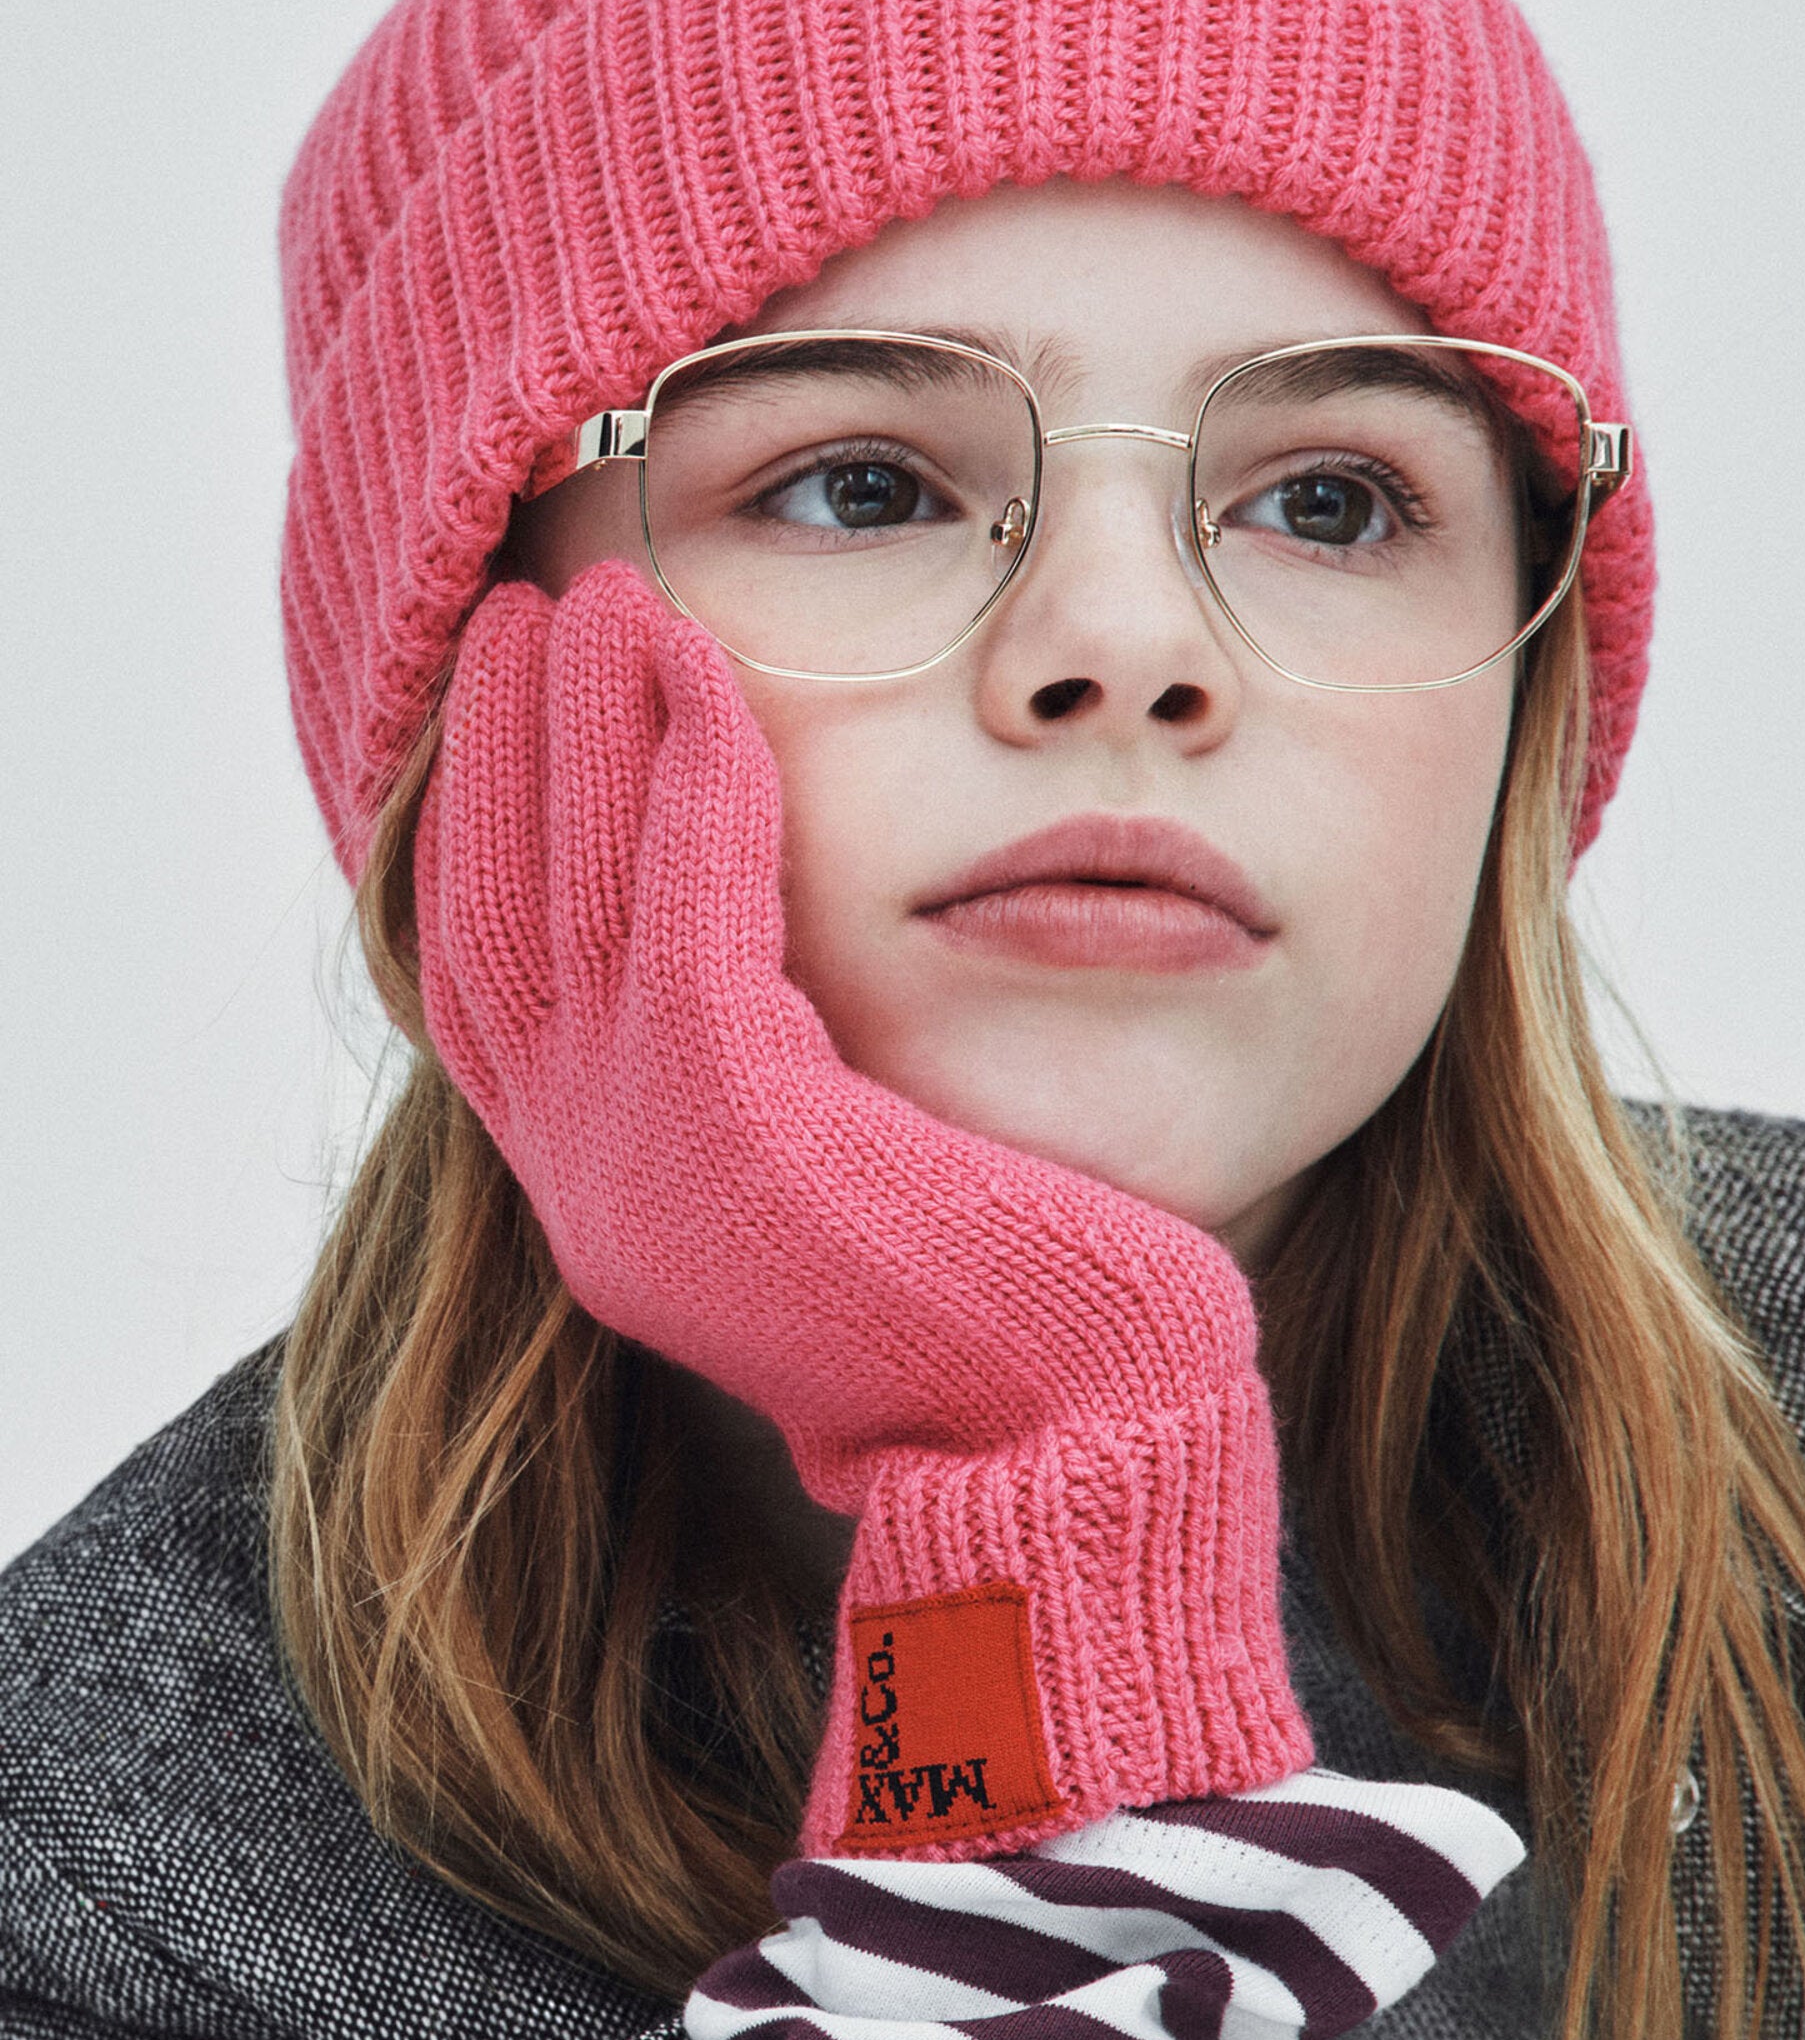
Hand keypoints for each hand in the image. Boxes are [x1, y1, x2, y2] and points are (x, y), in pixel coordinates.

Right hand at [415, 563, 1309, 1853]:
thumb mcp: (860, 1183)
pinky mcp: (739, 1135)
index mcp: (617, 1208)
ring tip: (604, 596)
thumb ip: (785, 1089)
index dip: (489, 833)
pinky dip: (689, 781)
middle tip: (523, 610)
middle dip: (504, 757)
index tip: (512, 704)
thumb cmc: (1017, 1315)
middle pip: (500, 925)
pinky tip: (708, 673)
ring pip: (574, 898)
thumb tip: (779, 983)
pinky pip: (688, 912)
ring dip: (584, 731)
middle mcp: (596, 1194)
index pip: (499, 987)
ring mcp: (648, 1172)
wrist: (1079, 1442)